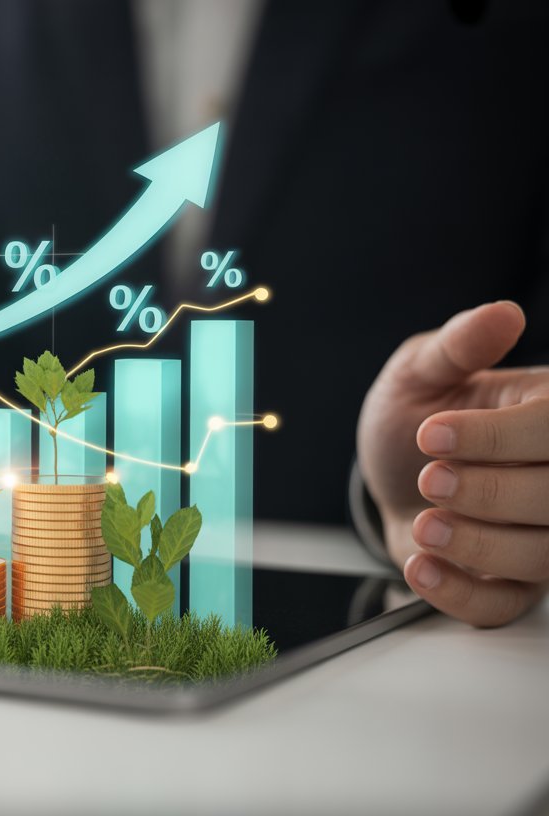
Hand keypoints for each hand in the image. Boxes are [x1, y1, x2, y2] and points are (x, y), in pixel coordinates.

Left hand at [358, 301, 548, 626]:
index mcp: (548, 418)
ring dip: (478, 545)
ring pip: (541, 557)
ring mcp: (542, 537)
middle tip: (429, 478)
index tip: (432, 434)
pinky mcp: (510, 585)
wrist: (388, 480)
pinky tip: (421, 567)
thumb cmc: (415, 421)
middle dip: (490, 493)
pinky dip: (461, 593)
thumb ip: (456, 347)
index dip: (497, 437)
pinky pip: (504, 607)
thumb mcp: (420, 372)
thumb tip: (502, 314)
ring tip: (424, 526)